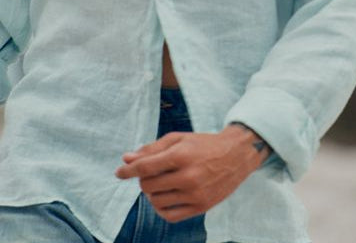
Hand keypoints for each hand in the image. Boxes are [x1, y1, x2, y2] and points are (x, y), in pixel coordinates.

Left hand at [115, 126, 266, 221]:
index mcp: (182, 155)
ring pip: (156, 201)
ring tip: (161, 183)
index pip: (145, 167)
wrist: (236, 155)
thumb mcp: (179, 139)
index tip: (119, 172)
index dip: (128, 171)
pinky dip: (161, 208)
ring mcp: (195, 194)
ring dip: (152, 193)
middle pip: (148, 186)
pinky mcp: (200, 207)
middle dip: (144, 179)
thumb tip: (127, 159)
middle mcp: (188, 176)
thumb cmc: (204, 144)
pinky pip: (169, 215)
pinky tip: (165, 197)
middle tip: (152, 173)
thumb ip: (152, 149)